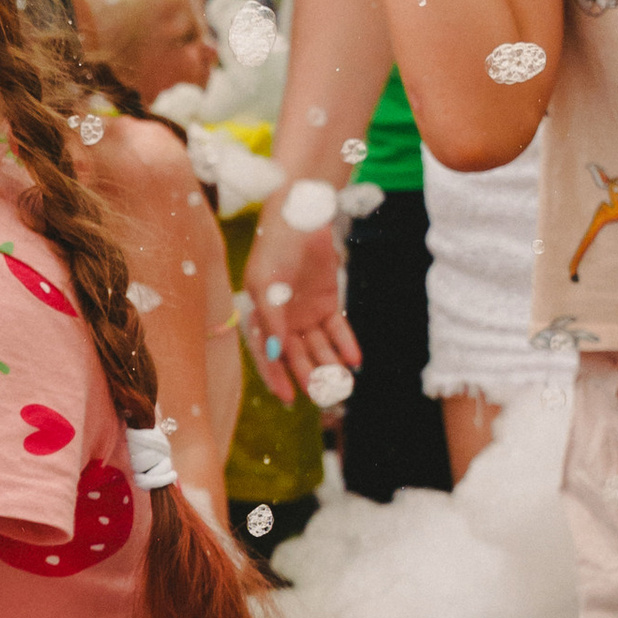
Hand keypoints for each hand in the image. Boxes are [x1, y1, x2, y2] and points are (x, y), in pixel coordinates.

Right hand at [240, 193, 354, 404]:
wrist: (300, 220)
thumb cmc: (274, 250)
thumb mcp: (266, 285)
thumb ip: (272, 321)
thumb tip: (276, 354)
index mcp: (263, 317)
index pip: (268, 354)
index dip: (276, 377)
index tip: (288, 397)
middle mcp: (284, 320)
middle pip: (297, 355)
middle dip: (308, 375)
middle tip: (323, 395)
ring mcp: (307, 312)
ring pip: (319, 347)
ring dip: (329, 364)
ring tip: (343, 382)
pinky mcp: (328, 302)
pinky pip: (338, 330)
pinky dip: (346, 345)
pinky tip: (355, 361)